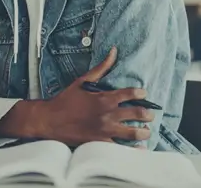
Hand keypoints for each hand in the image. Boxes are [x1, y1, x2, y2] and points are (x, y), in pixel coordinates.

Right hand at [38, 47, 153, 145]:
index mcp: (105, 98)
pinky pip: (120, 148)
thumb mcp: (83, 81)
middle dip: (148, 114)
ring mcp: (105, 130)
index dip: (141, 94)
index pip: (131, 94)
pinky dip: (132, 149)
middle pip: (137, 113)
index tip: (144, 94)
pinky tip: (139, 148)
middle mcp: (107, 114)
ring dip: (143, 131)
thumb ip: (101, 68)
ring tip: (147, 131)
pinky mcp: (99, 143)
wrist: (49, 120)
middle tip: (150, 115)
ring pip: (133, 132)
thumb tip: (113, 51)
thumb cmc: (66, 100)